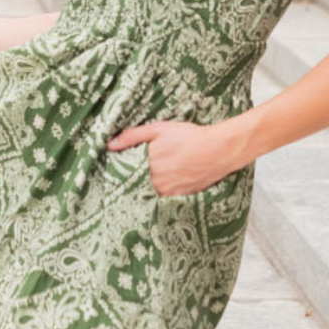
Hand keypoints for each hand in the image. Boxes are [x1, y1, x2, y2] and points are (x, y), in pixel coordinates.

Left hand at [106, 118, 240, 196]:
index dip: (120, 173)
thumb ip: (133, 136)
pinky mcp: (180, 197)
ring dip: (146, 190)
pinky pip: (164, 199)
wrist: (218, 150)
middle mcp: (156, 182)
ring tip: (148, 182)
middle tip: (130, 179)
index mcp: (147, 165)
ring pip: (150, 194)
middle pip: (136, 186)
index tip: (116, 172)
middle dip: (133, 182)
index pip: (125, 174)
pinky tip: (164, 186)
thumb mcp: (159, 129)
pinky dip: (161, 194)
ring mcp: (168, 192)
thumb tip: (110, 145)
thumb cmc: (190, 137)